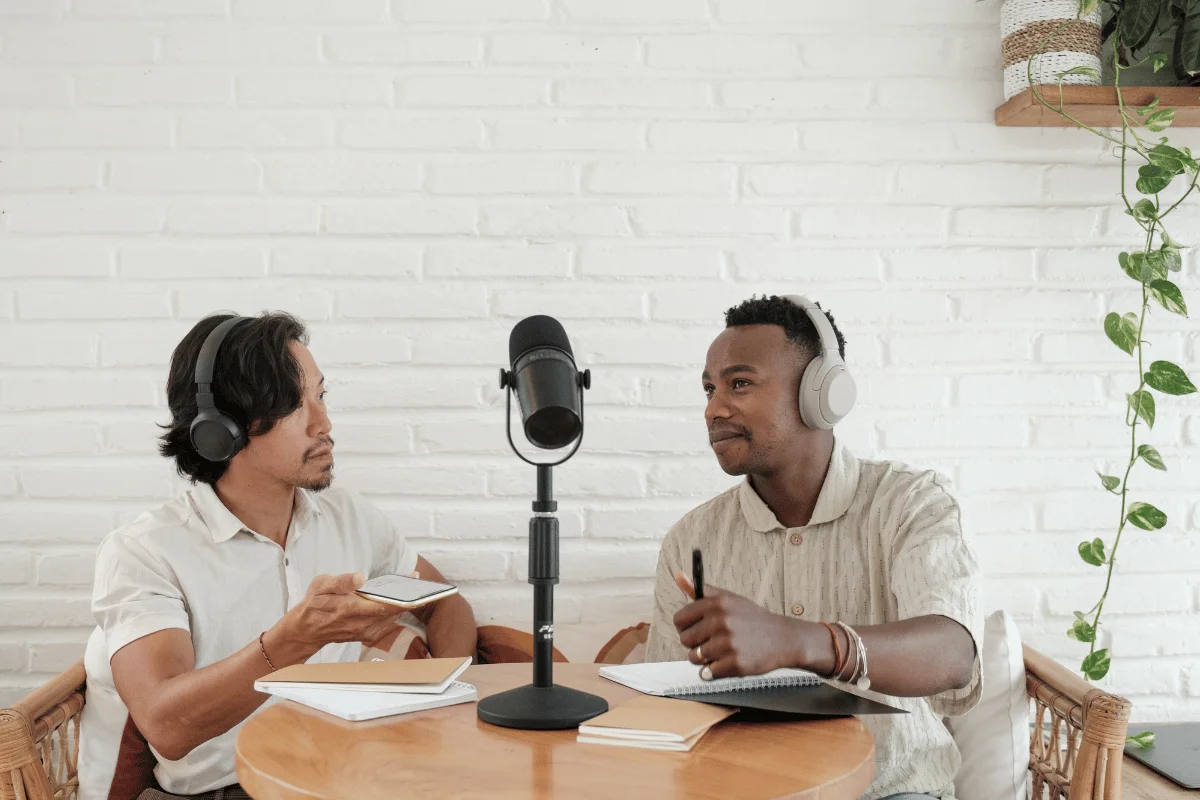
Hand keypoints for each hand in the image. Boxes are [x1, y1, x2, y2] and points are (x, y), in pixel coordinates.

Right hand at [278, 572, 403, 649]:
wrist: (306, 630)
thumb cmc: (314, 605)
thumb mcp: (321, 585)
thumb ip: (341, 581)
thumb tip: (360, 577)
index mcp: (351, 609)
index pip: (384, 605)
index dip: (402, 595)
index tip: (413, 581)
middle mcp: (362, 624)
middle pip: (393, 610)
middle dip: (405, 594)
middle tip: (414, 578)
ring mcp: (366, 631)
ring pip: (392, 616)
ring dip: (402, 602)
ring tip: (409, 585)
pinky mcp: (368, 634)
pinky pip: (387, 621)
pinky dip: (394, 609)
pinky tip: (397, 597)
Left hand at [672, 571, 793, 679]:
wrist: (783, 638)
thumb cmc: (752, 618)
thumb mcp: (728, 599)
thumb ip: (700, 590)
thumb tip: (678, 576)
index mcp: (717, 603)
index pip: (680, 619)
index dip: (684, 626)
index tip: (693, 628)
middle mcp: (721, 621)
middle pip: (685, 640)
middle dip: (695, 643)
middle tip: (711, 641)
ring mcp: (728, 643)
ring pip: (695, 657)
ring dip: (704, 658)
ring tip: (721, 651)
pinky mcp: (736, 663)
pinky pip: (709, 672)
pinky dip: (716, 670)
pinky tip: (729, 661)